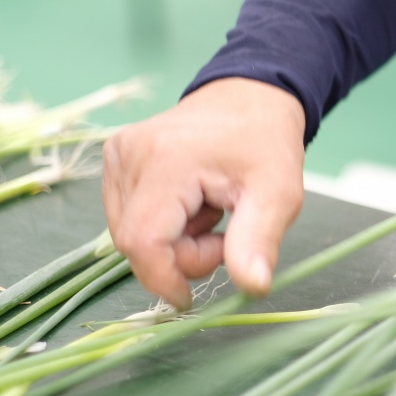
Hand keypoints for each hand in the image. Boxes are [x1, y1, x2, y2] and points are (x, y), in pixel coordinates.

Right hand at [103, 78, 306, 308]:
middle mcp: (129, 153)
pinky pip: (129, 215)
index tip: (193, 297)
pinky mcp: (117, 159)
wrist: (252, 98)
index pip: (143, 241)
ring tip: (212, 212)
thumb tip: (253, 287)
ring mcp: (118, 154)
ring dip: (174, 241)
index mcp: (165, 160)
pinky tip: (192, 203)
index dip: (165, 278)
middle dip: (180, 256)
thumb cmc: (266, 144)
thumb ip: (258, 241)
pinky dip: (164, 224)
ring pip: (131, 232)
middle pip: (136, 241)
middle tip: (223, 235)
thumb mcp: (278, 194)